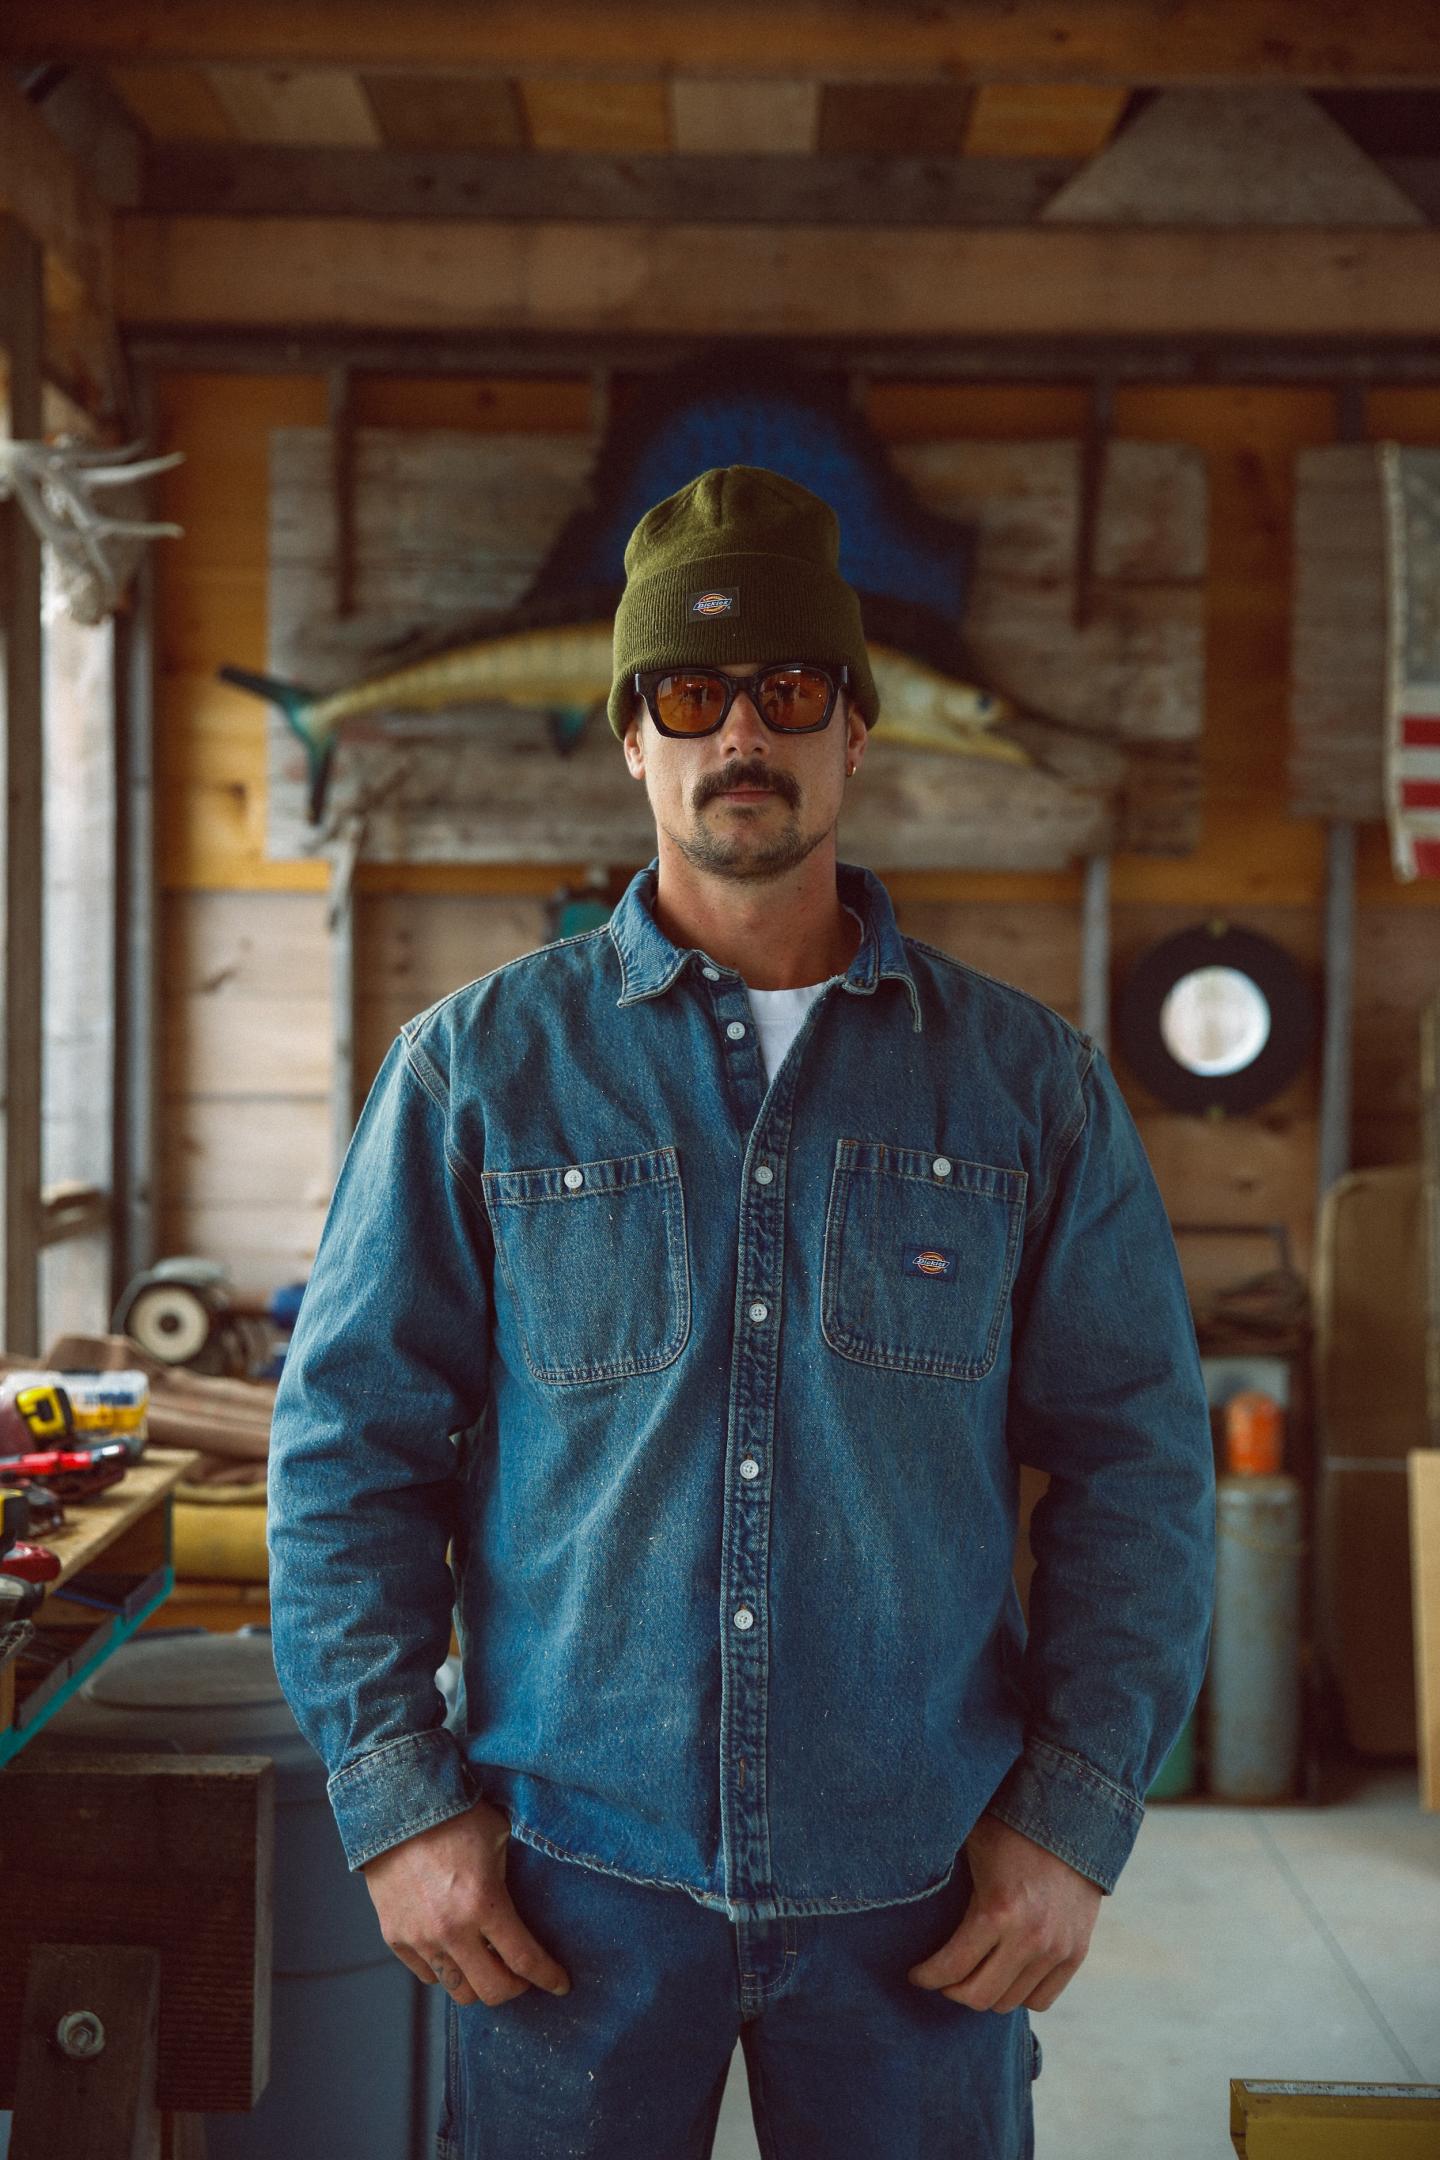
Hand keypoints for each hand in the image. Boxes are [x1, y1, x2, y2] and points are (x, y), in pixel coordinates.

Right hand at [361, 1797, 571, 2007]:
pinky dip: (446, 1970)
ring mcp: (420, 1938)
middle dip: (516, 1988)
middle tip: (522, 1975)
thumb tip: (531, 1900)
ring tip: (487, 1964)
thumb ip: (512, 1875)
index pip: (524, 1959)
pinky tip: (456, 1951)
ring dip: (479, 1983)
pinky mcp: (395, 1937)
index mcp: (483, 1902)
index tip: (560, 1984)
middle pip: (492, 1990)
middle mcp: (451, 1929)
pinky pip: (427, 1974)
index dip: (548, 1977)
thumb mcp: (498, 1837)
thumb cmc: (453, 1814)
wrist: (396, 1805)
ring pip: (458, 1990)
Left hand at [907, 1811, 1102, 2013]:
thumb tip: (893, 1879)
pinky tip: (1003, 1975)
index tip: (915, 1974)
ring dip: (984, 1993)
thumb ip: (938, 1869)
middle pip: (979, 1996)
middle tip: (941, 1977)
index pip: (952, 1967)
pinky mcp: (1076, 1953)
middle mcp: (1030, 1937)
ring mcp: (1057, 1949)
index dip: (927, 1976)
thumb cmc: (1010, 1829)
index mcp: (997, 1910)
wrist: (1072, 1820)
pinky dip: (1018, 1993)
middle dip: (951, 1990)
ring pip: (1008, 2002)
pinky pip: (1040, 2000)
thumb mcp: (970, 1844)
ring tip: (971, 1975)